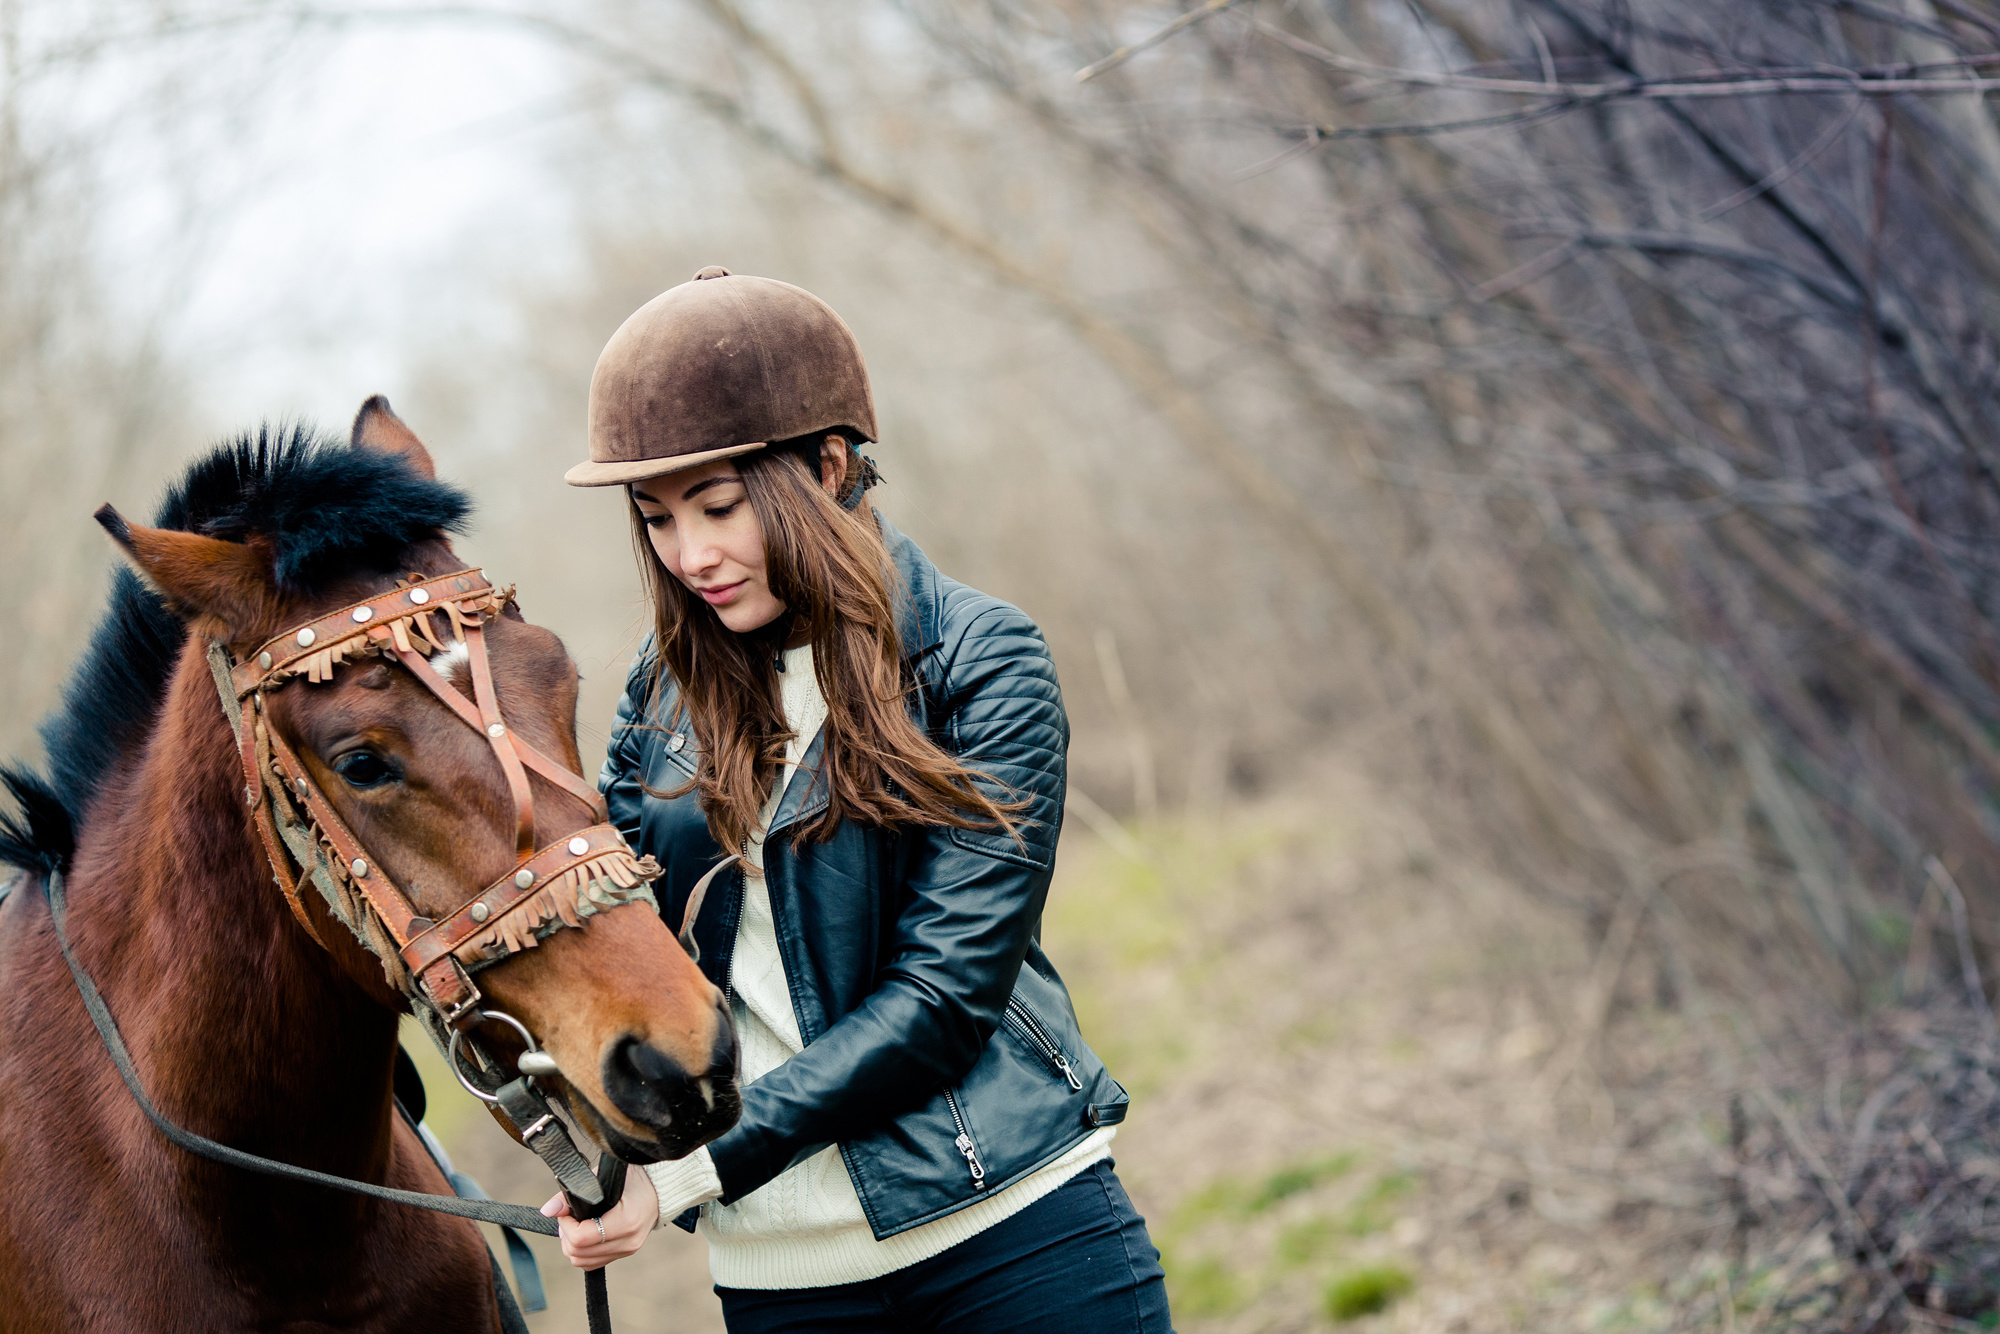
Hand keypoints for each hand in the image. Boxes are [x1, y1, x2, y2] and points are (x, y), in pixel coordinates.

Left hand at [540, 1167, 659, 1269]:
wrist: (659, 1187)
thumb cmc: (632, 1178)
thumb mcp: (602, 1178)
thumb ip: (572, 1195)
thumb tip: (548, 1211)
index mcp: (625, 1222)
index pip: (580, 1238)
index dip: (565, 1225)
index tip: (566, 1211)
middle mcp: (628, 1241)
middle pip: (578, 1254)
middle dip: (566, 1235)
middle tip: (568, 1217)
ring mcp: (627, 1250)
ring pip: (582, 1262)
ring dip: (572, 1245)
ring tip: (576, 1224)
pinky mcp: (625, 1253)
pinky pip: (592, 1263)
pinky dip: (582, 1251)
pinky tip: (585, 1233)